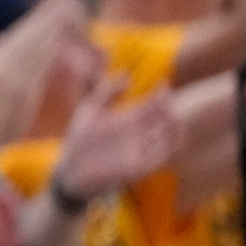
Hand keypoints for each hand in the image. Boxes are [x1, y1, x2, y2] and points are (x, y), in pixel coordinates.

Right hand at [0, 0, 84, 148]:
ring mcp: (14, 81)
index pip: (16, 37)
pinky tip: (56, 41)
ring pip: (35, 51)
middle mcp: (2, 69)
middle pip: (28, 39)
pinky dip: (47, 53)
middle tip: (63, 4)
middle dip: (46, 21)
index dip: (33, 21)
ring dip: (51, 32)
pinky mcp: (25, 94)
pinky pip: (38, 68)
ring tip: (65, 16)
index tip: (48, 7)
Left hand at [53, 80, 180, 200]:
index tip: (162, 84)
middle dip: (168, 108)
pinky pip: (162, 156)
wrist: (70, 171)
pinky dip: (169, 146)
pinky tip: (167, 134)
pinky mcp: (140, 167)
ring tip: (168, 113)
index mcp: (129, 122)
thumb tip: (127, 75)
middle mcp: (139, 136)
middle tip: (164, 96)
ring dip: (174, 126)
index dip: (161, 95)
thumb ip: (107, 93)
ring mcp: (141, 151)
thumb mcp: (91, 111)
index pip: (153, 106)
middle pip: (164, 120)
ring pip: (170, 138)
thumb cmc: (80, 141)